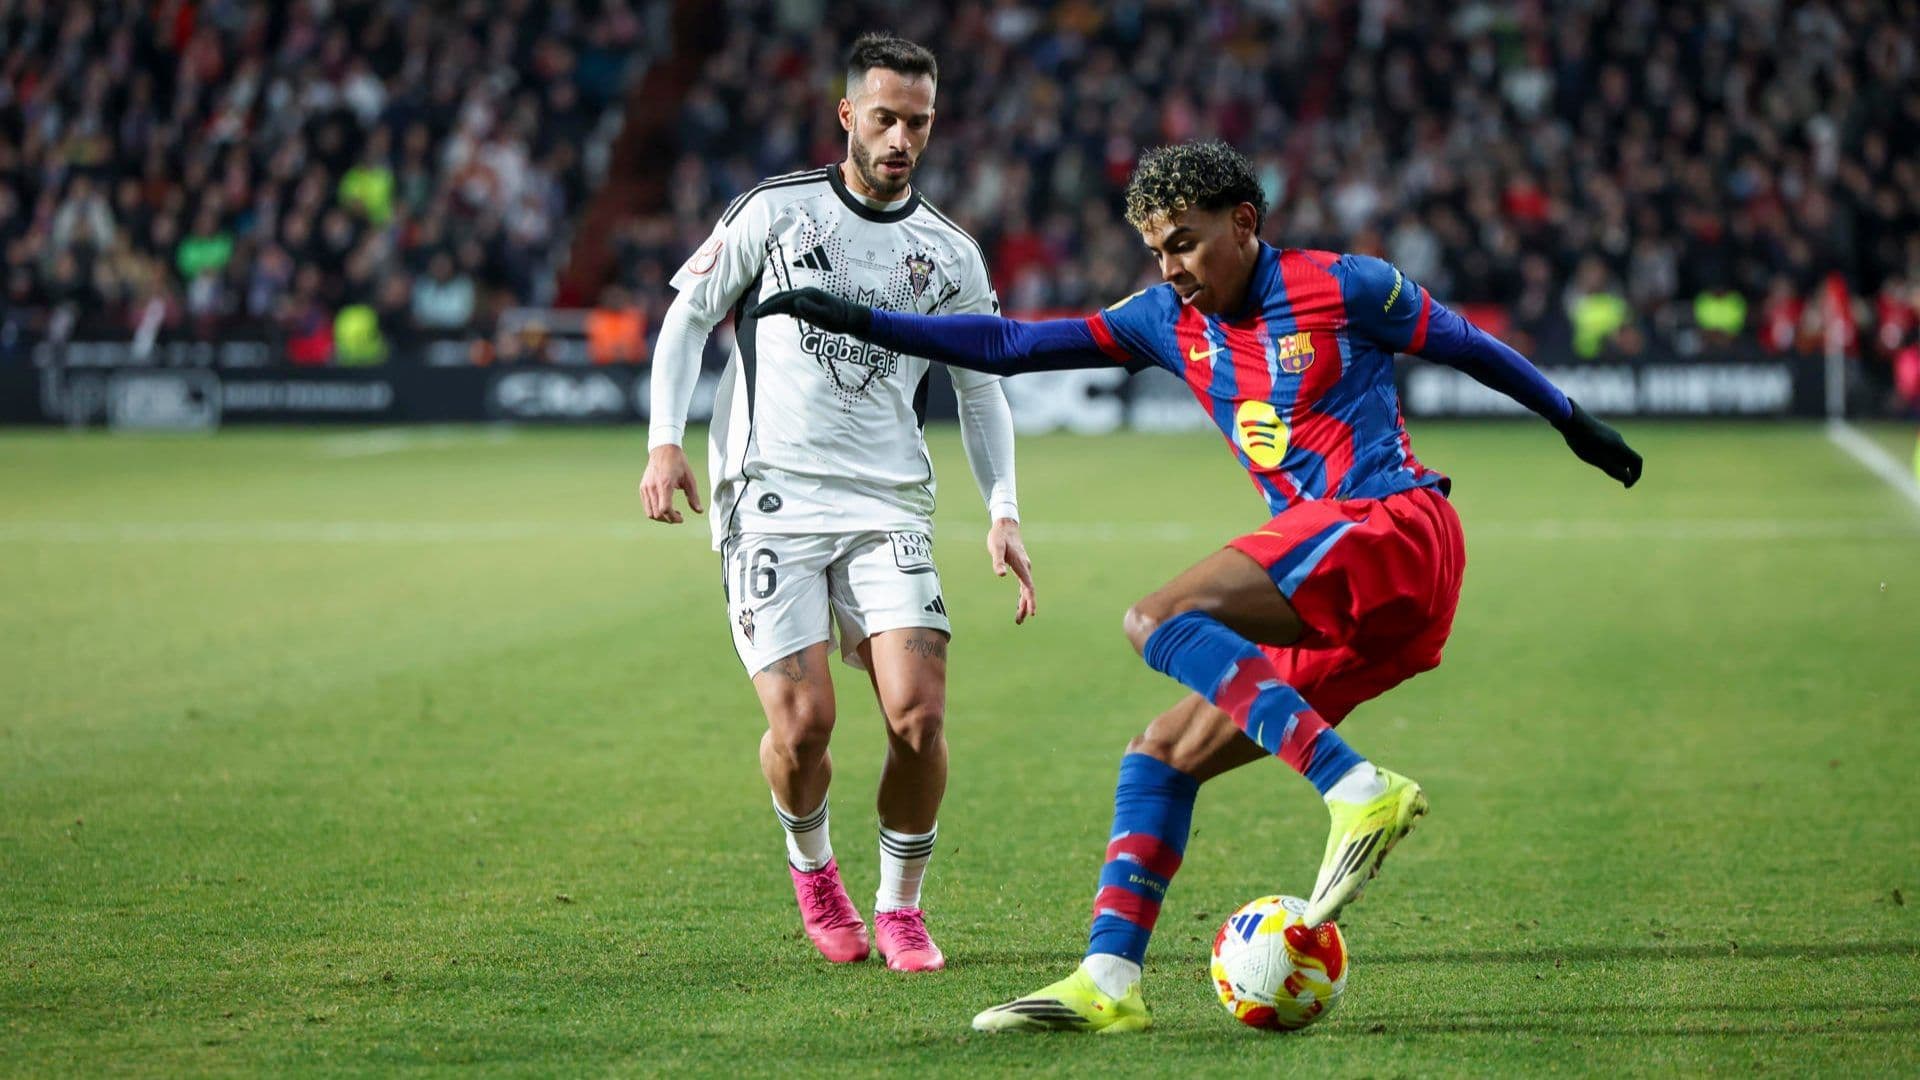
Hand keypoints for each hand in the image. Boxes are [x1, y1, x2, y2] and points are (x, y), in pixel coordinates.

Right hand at [639, 444, 704, 523]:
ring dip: (661, 517)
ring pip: (650, 513)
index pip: (665, 508)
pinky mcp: (642, 488)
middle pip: (657, 514)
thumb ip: (694, 497)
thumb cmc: (678, 463)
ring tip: (671, 512)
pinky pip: (646, 506)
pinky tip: (664, 506)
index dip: (673, 518)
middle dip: (668, 519)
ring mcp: (645, 488)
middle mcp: (653, 487)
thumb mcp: (689, 479)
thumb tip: (699, 511)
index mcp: (665, 484)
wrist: (663, 449)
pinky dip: (655, 511)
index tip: (681, 518)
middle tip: (678, 516)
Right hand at [749, 288, 872, 335]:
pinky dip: (779, 307)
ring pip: (783, 300)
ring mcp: (805, 298)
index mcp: (806, 295)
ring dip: (770, 306)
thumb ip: (812, 310)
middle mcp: (804, 294)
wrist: (850, 316)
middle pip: (779, 298)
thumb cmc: (839, 318)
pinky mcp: (807, 303)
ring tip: (757, 314)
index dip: (767, 307)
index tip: (755, 314)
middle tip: (750, 315)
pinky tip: (776, 312)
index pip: (782, 301)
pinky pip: (789, 304)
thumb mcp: (827, 316)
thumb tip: (796, 303)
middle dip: (764, 305)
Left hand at [987, 517, 1035, 623]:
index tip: (1032, 613)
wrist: (1006, 526)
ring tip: (1019, 618)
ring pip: (1027, 589)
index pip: (1028, 587)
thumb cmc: (999, 537)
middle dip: (1026, 606)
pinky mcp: (1020, 567)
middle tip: (1020, 621)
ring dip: (1024, 603)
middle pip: (1029, 591)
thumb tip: (1001, 575)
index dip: (1030, 600)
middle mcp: (1025, 568)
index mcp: (1021, 565)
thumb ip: (998, 561)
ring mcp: (1024, 568)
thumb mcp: (996, 548)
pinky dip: (1023, 595)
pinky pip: (1024, 584)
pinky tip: (1020, 602)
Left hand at [1555, 399, 1642, 487]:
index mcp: (1620, 446)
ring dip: (1615, 462)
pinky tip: (1591, 455)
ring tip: (1598, 465)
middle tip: (1610, 476)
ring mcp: (1610, 434)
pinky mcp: (1602, 431)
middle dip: (1623, 470)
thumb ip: (1612, 469)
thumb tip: (1627, 479)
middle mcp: (1618, 439)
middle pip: (1628, 457)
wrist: (1569, 419)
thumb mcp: (1596, 458)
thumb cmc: (1582, 440)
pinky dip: (1608, 455)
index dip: (1635, 475)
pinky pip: (1610, 446)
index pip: (1637, 461)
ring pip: (1618, 451)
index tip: (1625, 485)